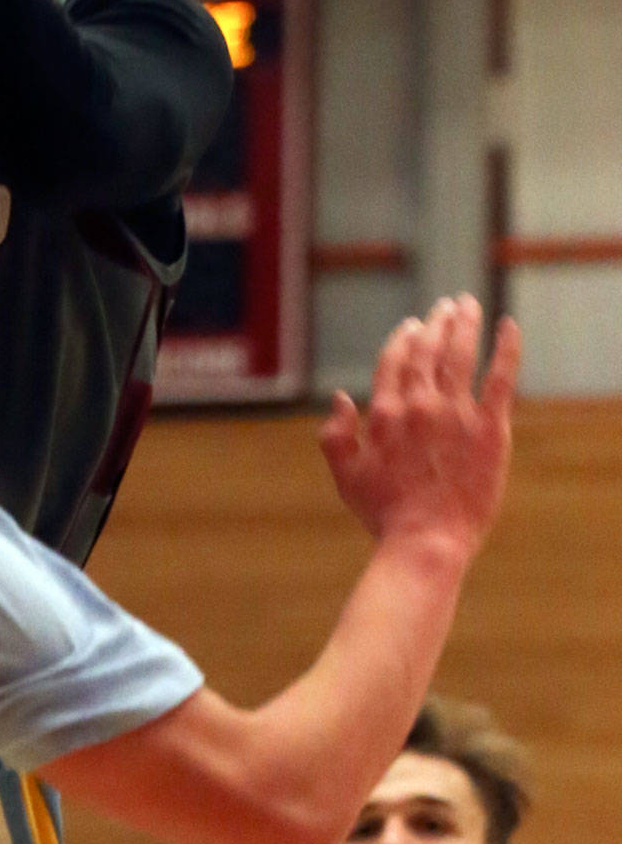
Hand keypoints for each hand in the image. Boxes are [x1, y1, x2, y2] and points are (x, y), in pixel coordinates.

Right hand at [320, 295, 519, 557]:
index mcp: (384, 413)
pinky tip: (509, 326)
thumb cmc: (384, 512)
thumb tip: (341, 397)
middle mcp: (419, 405)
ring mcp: (456, 414)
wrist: (427, 539)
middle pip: (428, 350)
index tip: (412, 325)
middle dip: (436, 323)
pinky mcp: (489, 429)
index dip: (402, 338)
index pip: (394, 360)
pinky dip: (506, 349)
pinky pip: (500, 379)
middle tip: (446, 305)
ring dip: (464, 324)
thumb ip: (335, 434)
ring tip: (468, 304)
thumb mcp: (345, 474)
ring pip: (460, 355)